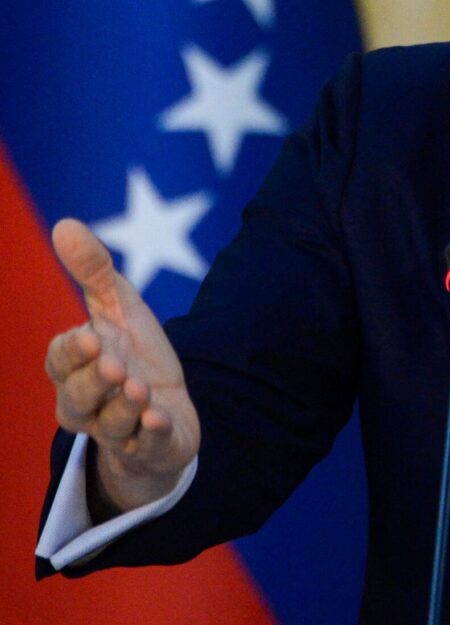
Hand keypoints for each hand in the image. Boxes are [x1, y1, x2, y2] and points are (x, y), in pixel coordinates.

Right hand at [45, 219, 200, 516]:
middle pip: (77, 400)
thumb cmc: (134, 352)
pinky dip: (150, 434)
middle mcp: (89, 404)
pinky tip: (158, 418)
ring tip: (139, 388)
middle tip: (114, 365)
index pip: (61, 361)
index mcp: (76, 368)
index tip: (90, 336)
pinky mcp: (151, 446)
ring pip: (109, 427)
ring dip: (123, 408)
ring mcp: (120, 429)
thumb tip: (64, 224)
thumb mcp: (118, 306)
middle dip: (94, 383)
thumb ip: (93, 271)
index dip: (72, 352)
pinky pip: (145, 446)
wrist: (167, 406)